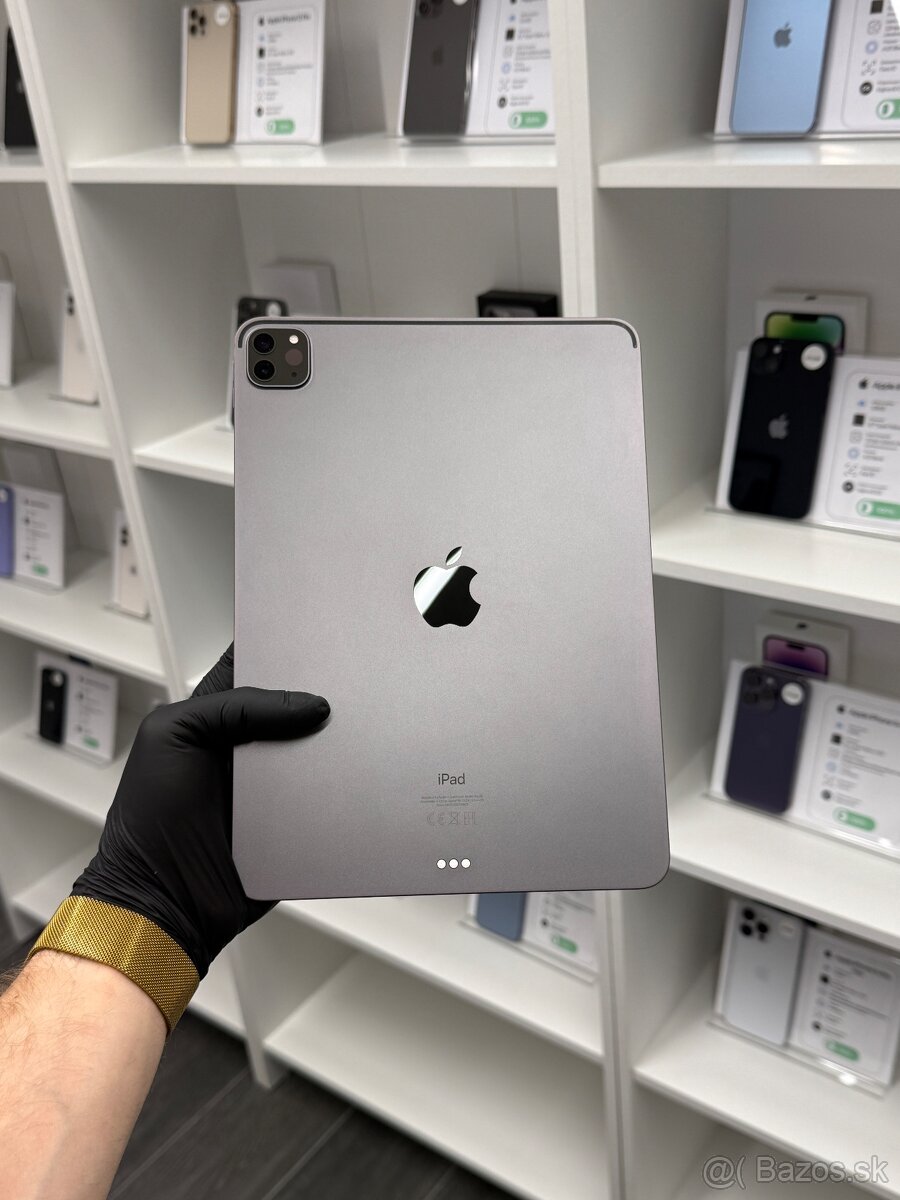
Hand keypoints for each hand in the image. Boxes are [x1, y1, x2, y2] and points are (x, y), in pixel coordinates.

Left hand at [71, 645, 329, 977]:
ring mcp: (277, 786)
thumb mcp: (173, 736)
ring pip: (323, 752)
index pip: (254, 668)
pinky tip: (361, 775)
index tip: (316, 633)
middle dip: (324, 694)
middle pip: (299, 707)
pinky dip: (349, 790)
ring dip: (340, 745)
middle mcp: (250, 748)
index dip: (282, 647)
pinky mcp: (300, 821)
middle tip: (350, 681)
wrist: (165, 904)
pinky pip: (335, 798)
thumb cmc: (149, 823)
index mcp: (216, 718)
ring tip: (364, 725)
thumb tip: (305, 706)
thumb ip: (232, 707)